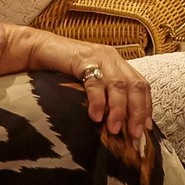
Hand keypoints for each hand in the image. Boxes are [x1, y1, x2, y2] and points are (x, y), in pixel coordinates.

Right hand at [29, 32, 152, 139]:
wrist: (39, 49)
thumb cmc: (63, 71)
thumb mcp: (90, 83)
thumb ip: (104, 96)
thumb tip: (117, 125)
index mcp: (118, 63)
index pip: (141, 85)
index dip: (146, 107)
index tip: (146, 129)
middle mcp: (112, 58)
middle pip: (135, 85)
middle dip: (138, 111)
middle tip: (135, 134)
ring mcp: (99, 56)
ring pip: (118, 85)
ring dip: (119, 110)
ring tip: (114, 129)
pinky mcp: (83, 58)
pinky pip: (95, 82)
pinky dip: (98, 101)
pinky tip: (95, 116)